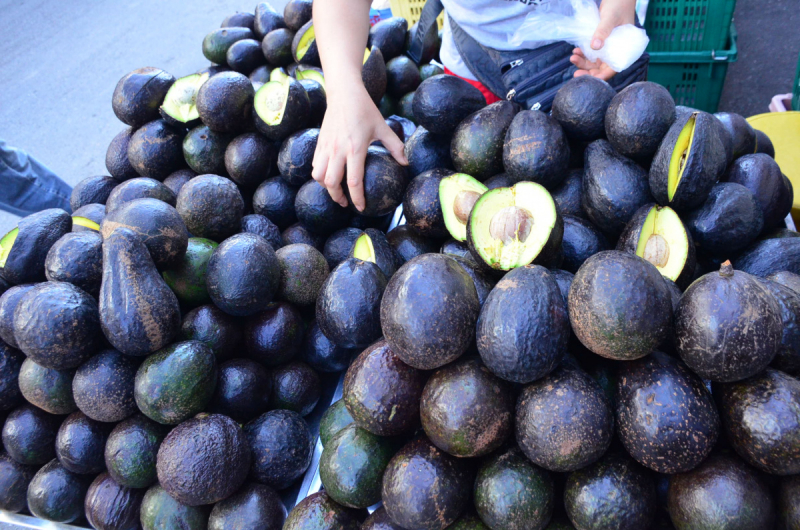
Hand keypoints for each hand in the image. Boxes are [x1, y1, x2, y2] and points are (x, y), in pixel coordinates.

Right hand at [311, 86, 406, 210]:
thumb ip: (395, 146)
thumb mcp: (382, 127)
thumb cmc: (365, 109)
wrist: (344, 93)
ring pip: (319, 176)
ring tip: (335, 190)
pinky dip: (320, 175)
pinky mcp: (319, 143)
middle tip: (346, 203)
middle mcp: (338, 150)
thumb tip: (406, 163)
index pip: (354, 181)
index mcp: (355, 148)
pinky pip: (315, 165)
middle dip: (338, 198)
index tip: (361, 207)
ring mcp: (326, 147)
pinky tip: (329, 175)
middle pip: (331, 183)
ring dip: (326, 187)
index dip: (357, 198)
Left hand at [570, 0, 635, 79]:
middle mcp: (616, 51)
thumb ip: (603, 31)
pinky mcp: (600, 43)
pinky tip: (575, 52)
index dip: (602, 76)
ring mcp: (608, 48)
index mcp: (625, 49)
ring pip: (594, 62)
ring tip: (573, 58)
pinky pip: (590, 54)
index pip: (614, 68)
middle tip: (576, 74)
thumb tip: (595, 46)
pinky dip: (582, 55)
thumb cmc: (619, 5)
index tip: (591, 79)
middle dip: (589, 72)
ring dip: (583, 63)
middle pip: (602, 68)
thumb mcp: (610, 18)